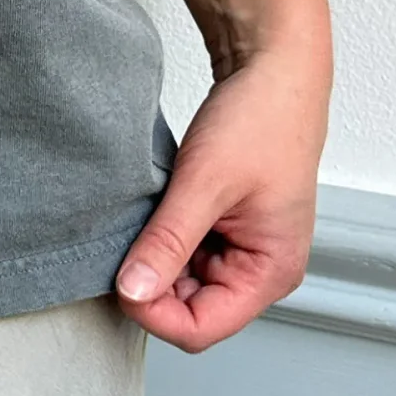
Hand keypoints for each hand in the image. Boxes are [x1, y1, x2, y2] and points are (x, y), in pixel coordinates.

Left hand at [113, 43, 326, 351]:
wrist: (274, 67)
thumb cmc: (262, 118)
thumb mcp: (206, 183)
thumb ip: (168, 242)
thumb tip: (132, 290)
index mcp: (271, 272)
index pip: (200, 328)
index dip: (153, 312)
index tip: (121, 277)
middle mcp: (261, 270)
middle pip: (189, 311)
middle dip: (152, 283)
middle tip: (129, 238)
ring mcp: (244, 250)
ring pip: (181, 283)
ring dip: (156, 257)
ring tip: (151, 214)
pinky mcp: (227, 229)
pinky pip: (185, 253)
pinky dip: (163, 238)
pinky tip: (158, 207)